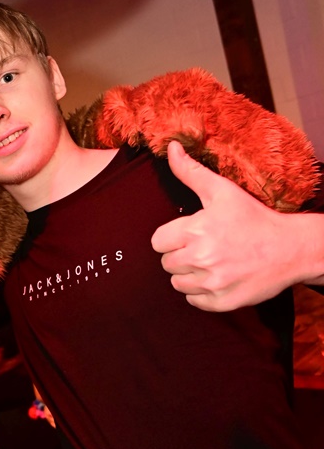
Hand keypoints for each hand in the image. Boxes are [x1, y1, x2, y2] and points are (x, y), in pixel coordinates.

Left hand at [151, 141, 323, 310]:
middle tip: (204, 247)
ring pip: (178, 284)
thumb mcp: (222, 191)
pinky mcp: (222, 302)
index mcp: (195, 231)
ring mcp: (212, 283)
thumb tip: (171, 147)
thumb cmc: (254, 218)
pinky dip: (202, 292)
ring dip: (189, 275)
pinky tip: (219, 277)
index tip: (189, 234)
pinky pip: (194, 300)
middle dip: (181, 255)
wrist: (290, 248)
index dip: (172, 237)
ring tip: (212, 262)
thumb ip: (191, 171)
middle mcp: (200, 259)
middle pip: (166, 263)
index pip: (158, 242)